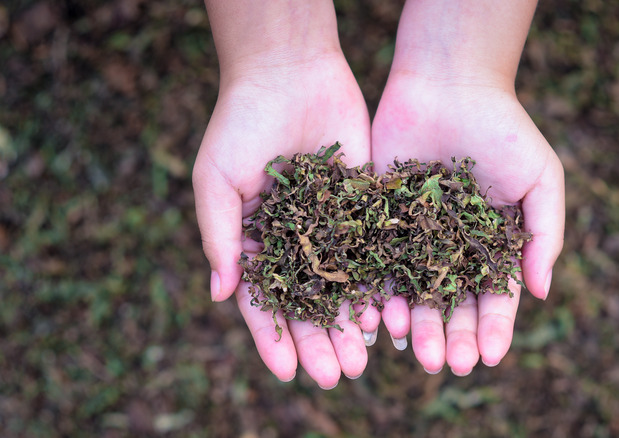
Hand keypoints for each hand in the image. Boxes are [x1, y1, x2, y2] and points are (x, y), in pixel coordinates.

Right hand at [193, 53, 379, 387]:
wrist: (289, 72)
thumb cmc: (240, 124)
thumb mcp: (216, 181)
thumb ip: (220, 237)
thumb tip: (220, 295)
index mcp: (255, 240)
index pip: (265, 301)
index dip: (275, 339)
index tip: (288, 373)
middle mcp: (296, 241)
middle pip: (310, 303)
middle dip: (321, 341)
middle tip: (336, 376)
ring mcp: (332, 226)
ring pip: (345, 285)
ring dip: (352, 324)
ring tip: (364, 360)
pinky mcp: (364, 206)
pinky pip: (374, 252)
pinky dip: (379, 284)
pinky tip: (387, 314)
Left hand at [371, 71, 564, 374]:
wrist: (448, 83)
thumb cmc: (503, 128)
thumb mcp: (541, 179)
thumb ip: (545, 236)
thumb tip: (543, 295)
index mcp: (492, 243)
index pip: (494, 297)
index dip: (495, 328)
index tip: (491, 357)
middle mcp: (452, 247)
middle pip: (452, 304)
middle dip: (454, 336)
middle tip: (452, 363)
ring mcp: (414, 236)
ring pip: (413, 292)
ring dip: (416, 325)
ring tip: (417, 352)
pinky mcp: (379, 220)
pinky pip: (377, 264)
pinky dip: (379, 293)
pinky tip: (380, 318)